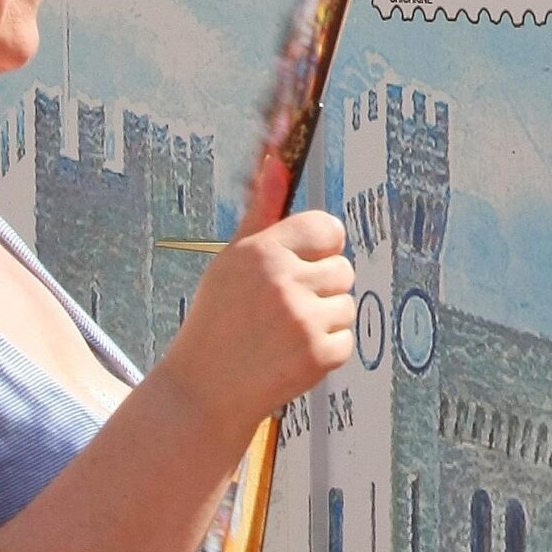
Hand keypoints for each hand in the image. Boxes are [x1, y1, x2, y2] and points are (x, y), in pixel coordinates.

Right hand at [156, 211, 353, 433]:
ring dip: (324, 320)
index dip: (319, 248)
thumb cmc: (219, 319)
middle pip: (343, 268)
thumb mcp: (232, 261)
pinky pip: (346, 339)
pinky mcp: (319, 355)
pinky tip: (290, 356)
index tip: (302, 264)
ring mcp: (304, 320)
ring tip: (282, 334)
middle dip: (320, 287)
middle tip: (282, 309)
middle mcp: (285, 281)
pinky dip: (326, 350)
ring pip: (347, 304)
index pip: (329, 228)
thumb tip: (276, 160)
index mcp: (263, 250)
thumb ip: (261, 211)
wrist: (203, 390)